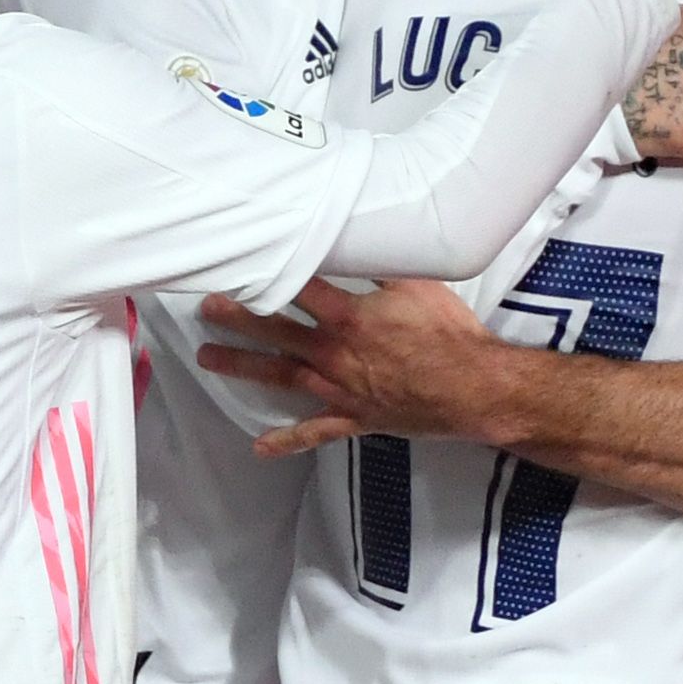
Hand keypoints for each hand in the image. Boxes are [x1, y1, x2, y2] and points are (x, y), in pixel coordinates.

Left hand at [193, 279, 510, 457]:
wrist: (476, 389)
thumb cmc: (450, 335)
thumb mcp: (419, 284)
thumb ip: (382, 264)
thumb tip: (359, 237)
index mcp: (348, 318)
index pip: (297, 289)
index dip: (268, 274)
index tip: (239, 263)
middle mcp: (334, 353)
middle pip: (275, 332)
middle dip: (238, 318)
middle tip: (206, 308)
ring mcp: (340, 389)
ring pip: (281, 376)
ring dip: (243, 366)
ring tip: (208, 358)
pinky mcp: (354, 418)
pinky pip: (317, 431)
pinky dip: (288, 440)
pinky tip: (260, 447)